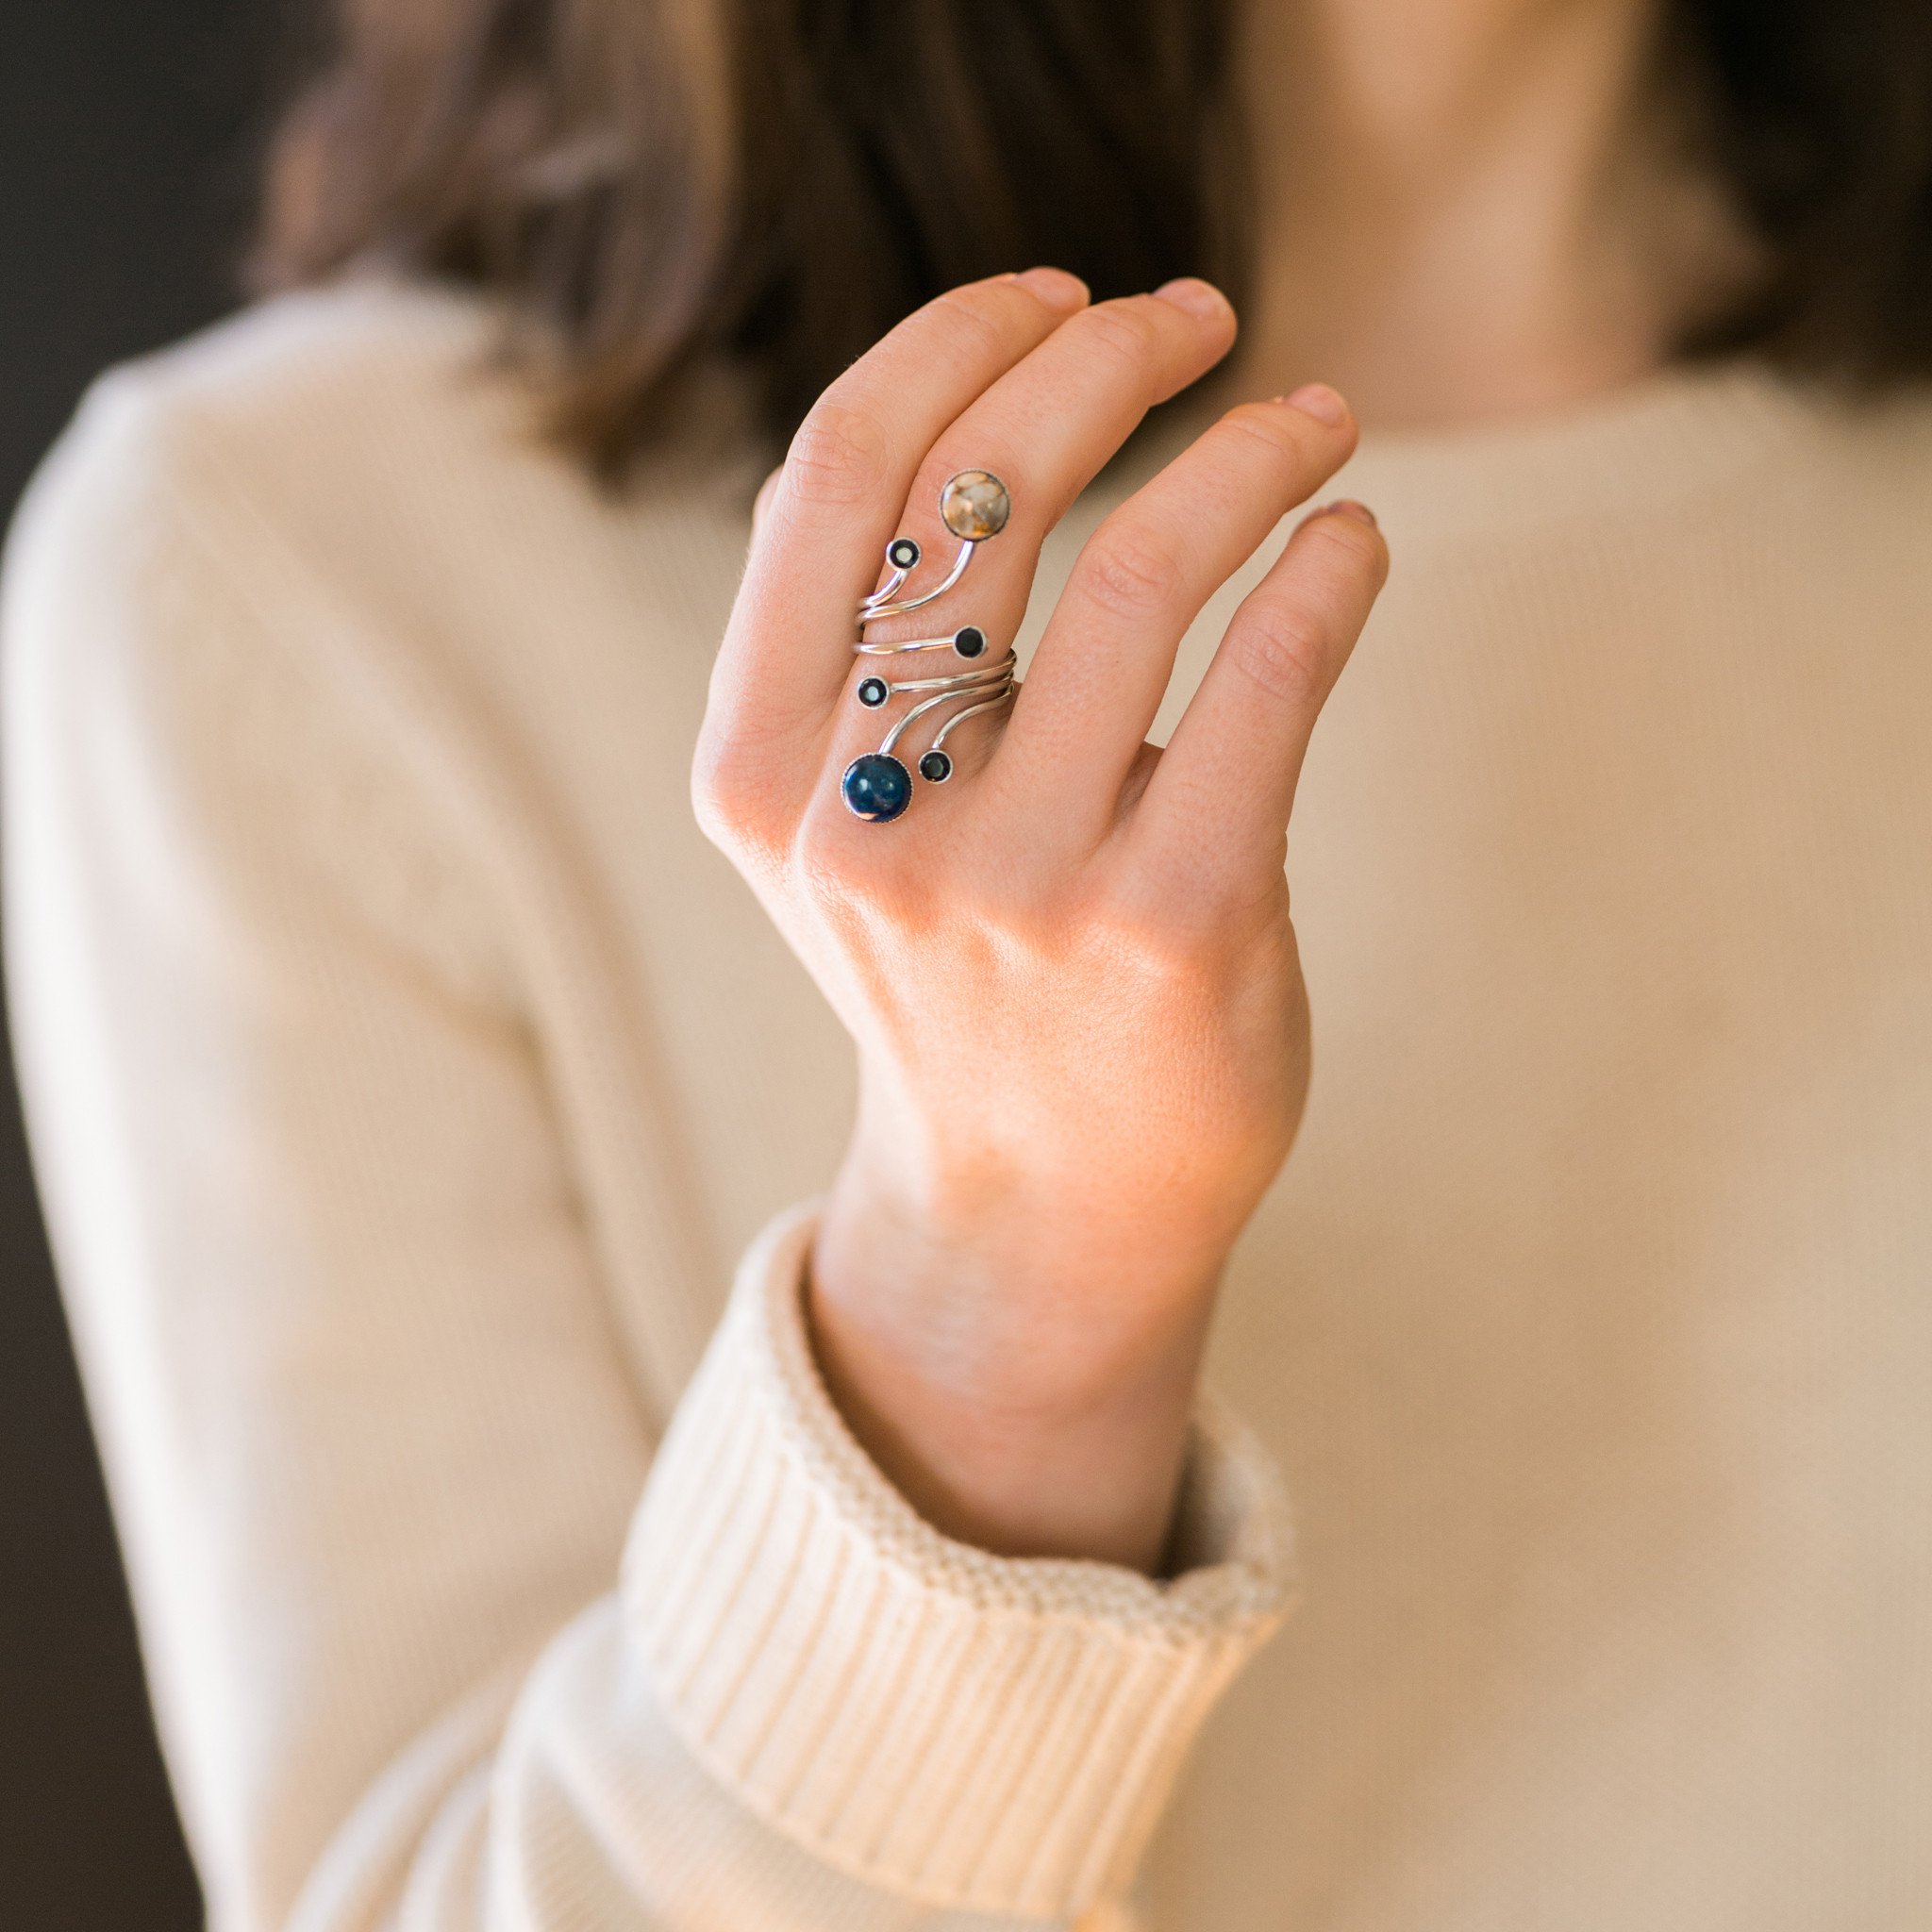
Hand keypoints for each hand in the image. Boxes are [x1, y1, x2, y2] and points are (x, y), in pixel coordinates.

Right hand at [695, 269, 1386, 1570]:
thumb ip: (864, 652)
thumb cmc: (965, 980)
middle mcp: (866, 823)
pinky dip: (1324, 570)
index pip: (836, 476)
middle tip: (1197, 319)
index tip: (1058, 295)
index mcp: (760, 774)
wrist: (1040, 1207)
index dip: (955, 342)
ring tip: (1316, 421)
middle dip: (1106, 356)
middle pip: (983, 491)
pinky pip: (1267, 678)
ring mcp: (1016, 884)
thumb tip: (988, 403)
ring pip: (1139, 567)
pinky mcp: (1169, 927)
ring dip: (1251, 452)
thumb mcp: (848, 828)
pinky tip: (1349, 544)